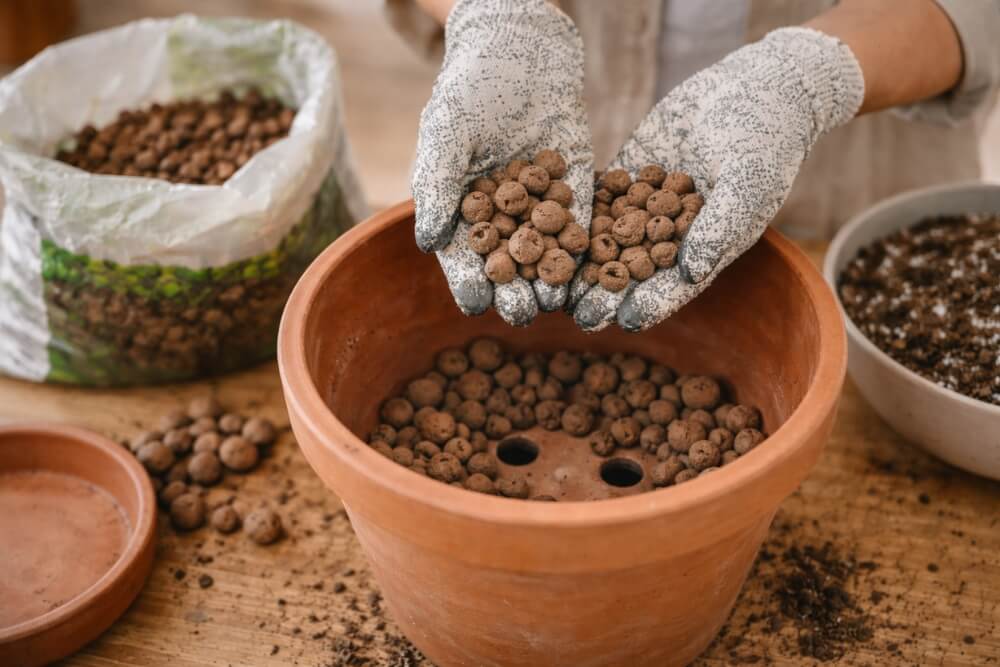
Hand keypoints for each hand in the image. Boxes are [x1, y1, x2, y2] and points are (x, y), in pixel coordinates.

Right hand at [412, 0, 592, 325]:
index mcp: (463, 213)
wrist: (522, 52)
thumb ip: (435, 186)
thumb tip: (427, 243)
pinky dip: (584, 251)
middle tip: (521, 313)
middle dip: (513, 292)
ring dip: (550, 281)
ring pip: (545, 255)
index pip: (464, 258)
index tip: (475, 303)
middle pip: (508, 266)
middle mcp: (503, 220)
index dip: (469, 282)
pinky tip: (588, 271)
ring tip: (554, 300)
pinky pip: (581, 228)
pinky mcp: (577, 195)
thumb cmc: (470, 91)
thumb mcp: (446, 133)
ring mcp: (542, 210)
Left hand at [570, 27, 863, 331]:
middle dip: (607, 292)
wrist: (754, 87)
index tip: (626, 322)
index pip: (675, 284)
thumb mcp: (749, 184)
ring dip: (583, 261)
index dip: (652, 304)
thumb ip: (719, 228)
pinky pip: (600, 197)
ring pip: (610, 238)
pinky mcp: (629, 174)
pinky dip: (577, 213)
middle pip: (635, 269)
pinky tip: (549, 226)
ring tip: (554, 282)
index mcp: (705, 246)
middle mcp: (672, 231)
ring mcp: (647, 203)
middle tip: (578, 315)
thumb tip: (692, 273)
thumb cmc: (765, 142)